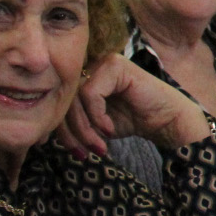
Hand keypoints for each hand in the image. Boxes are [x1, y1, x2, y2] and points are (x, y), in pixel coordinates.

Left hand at [58, 55, 211, 157]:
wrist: (169, 121)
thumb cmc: (137, 121)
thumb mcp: (98, 124)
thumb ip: (77, 121)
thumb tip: (46, 133)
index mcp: (87, 77)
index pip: (62, 101)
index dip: (63, 129)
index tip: (75, 151)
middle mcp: (93, 66)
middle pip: (66, 99)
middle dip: (72, 131)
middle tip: (84, 152)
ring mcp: (104, 63)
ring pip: (76, 97)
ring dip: (85, 127)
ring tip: (99, 145)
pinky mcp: (115, 65)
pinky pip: (91, 93)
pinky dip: (97, 115)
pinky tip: (110, 129)